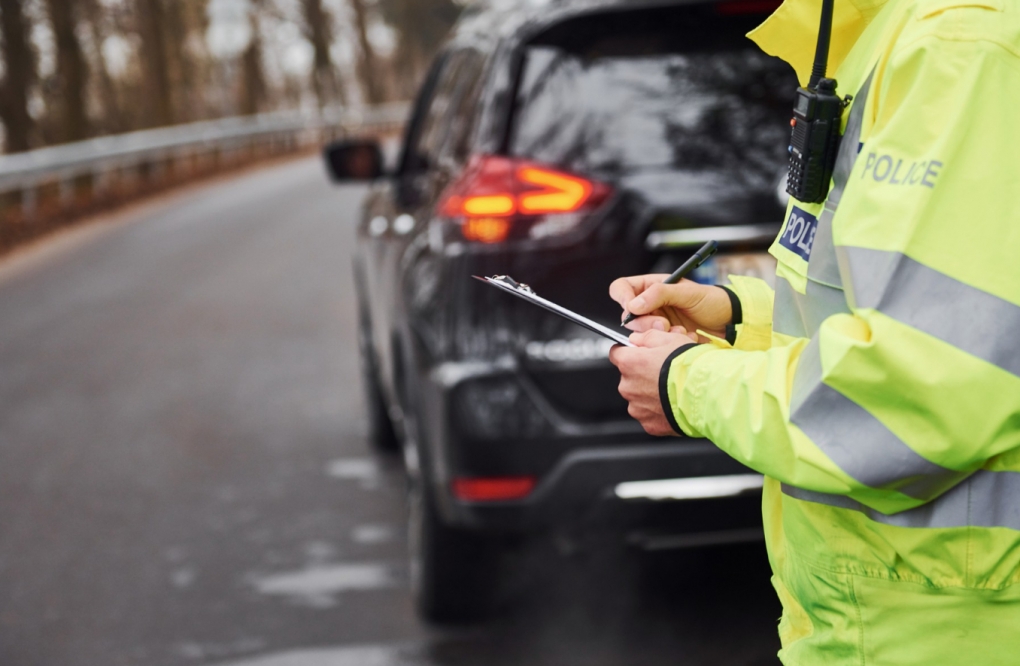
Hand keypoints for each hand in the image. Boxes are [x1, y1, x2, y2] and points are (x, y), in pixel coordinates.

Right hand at [609, 275, 731, 340]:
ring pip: (638, 331)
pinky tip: (680, 336)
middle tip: (663, 324)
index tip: (632, 308)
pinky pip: (651, 344)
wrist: (729, 323)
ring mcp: (655, 322)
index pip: (622, 288)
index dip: (622, 298)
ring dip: (655, 333)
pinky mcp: (662, 338)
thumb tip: (633, 304)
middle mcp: (650, 304)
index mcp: (652, 286)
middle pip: (627, 314)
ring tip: (675, 330)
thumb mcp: (687, 293)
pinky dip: (664, 342)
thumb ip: (660, 294)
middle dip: (644, 321)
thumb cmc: (712, 301)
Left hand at [609, 328, 696, 436]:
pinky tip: (675, 404)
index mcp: (629, 363)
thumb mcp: (670, 339)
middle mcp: (628, 386)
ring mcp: (637, 408)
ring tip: (673, 390)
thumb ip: (647, 337)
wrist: (706, 394)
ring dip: (650, 394)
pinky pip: (650, 415)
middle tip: (665, 372)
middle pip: (629, 377)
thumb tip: (636, 339)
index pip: (617, 353)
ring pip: (639, 397)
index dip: (630, 351)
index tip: (639, 352)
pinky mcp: (648, 424)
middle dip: (643, 374)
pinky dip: (659, 411)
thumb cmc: (690, 366)